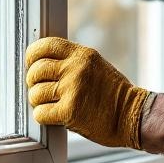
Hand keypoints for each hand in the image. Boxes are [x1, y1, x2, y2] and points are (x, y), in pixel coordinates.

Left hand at [25, 36, 150, 148]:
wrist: (132, 115)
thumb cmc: (113, 94)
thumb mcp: (95, 66)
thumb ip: (72, 62)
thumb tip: (42, 64)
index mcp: (82, 55)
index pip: (46, 45)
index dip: (33, 54)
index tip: (31, 63)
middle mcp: (76, 68)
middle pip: (37, 70)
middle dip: (33, 82)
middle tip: (40, 89)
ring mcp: (72, 89)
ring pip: (36, 93)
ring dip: (38, 102)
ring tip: (50, 104)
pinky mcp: (69, 111)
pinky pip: (41, 113)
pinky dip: (43, 117)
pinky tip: (53, 116)